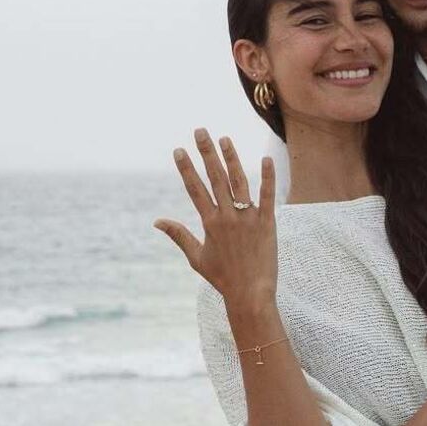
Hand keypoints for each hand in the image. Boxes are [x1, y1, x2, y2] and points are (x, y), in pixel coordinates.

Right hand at [154, 129, 277, 308]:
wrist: (249, 294)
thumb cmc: (222, 277)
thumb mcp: (196, 257)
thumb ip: (178, 235)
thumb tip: (157, 221)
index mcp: (209, 223)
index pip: (195, 189)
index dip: (186, 168)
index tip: (178, 150)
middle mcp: (227, 216)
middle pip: (215, 178)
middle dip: (206, 153)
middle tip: (200, 131)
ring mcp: (248, 217)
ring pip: (238, 181)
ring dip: (231, 158)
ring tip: (224, 139)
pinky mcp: (267, 222)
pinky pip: (268, 195)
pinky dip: (267, 177)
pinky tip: (266, 158)